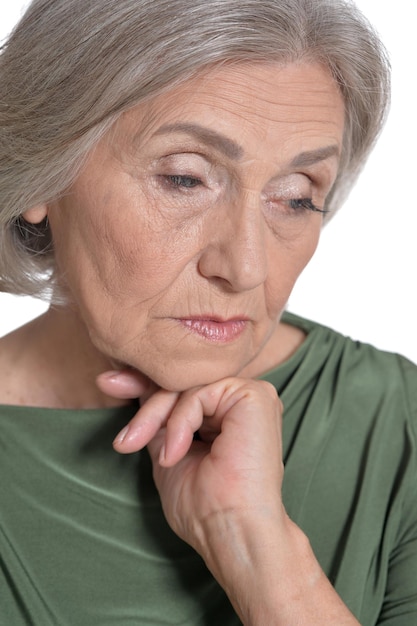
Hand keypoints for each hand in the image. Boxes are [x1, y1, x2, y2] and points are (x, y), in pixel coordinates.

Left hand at [98, 370, 284, 546]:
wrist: (232, 530)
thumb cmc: (205, 505)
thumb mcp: (167, 449)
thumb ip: (157, 418)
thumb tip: (125, 383)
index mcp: (225, 410)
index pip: (179, 384)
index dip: (143, 382)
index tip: (108, 384)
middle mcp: (238, 398)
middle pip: (180, 382)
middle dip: (143, 404)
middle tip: (124, 437)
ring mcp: (249, 393)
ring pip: (185, 385)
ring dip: (156, 419)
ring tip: (150, 454)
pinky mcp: (254, 395)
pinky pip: (198, 393)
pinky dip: (178, 423)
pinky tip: (174, 453)